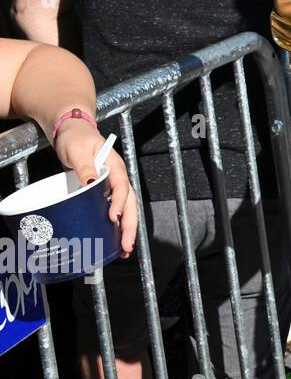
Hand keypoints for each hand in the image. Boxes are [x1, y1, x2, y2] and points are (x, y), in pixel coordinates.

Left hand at [52, 122, 137, 256]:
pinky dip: (117, 224)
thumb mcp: (76, 149)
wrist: (72, 130)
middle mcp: (118, 177)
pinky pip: (115, 208)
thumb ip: (84, 166)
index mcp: (115, 166)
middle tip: (127, 245)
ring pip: (126, 208)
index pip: (121, 186)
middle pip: (129, 203)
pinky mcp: (105, 190)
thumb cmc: (74, 138)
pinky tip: (114, 237)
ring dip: (127, 228)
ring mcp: (113, 184)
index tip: (113, 218)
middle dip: (129, 225)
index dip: (119, 202)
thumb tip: (91, 182)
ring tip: (125, 248)